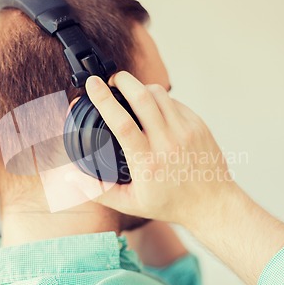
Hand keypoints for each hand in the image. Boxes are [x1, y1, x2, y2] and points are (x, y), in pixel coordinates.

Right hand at [80, 72, 283, 284]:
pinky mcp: (197, 125)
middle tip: (111, 80)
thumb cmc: (170, 204)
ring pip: (159, 94)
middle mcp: (167, 143)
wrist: (212, 203)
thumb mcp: (130, 204)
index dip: (104, 100)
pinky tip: (152, 106)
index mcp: (147, 162)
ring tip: (129, 90)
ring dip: (140, 86)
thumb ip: (99, 190)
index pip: (122, 123)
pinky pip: (174, 102)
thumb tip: (71, 177)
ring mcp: (185, 131)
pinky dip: (158, 98)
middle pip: (142, 97)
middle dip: (122, 80)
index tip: (93, 85)